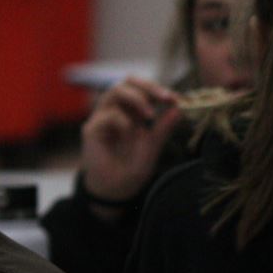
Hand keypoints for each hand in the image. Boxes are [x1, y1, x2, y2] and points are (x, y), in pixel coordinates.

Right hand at [79, 77, 182, 219]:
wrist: (116, 190)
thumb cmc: (132, 168)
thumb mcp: (154, 145)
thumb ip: (164, 127)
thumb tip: (180, 108)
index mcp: (130, 112)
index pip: (142, 88)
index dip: (158, 89)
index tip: (176, 99)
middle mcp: (114, 111)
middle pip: (126, 81)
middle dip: (148, 86)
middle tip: (165, 98)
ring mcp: (101, 119)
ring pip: (114, 91)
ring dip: (136, 99)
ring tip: (149, 115)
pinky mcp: (91, 130)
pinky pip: (108, 115)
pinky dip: (123, 122)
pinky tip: (127, 136)